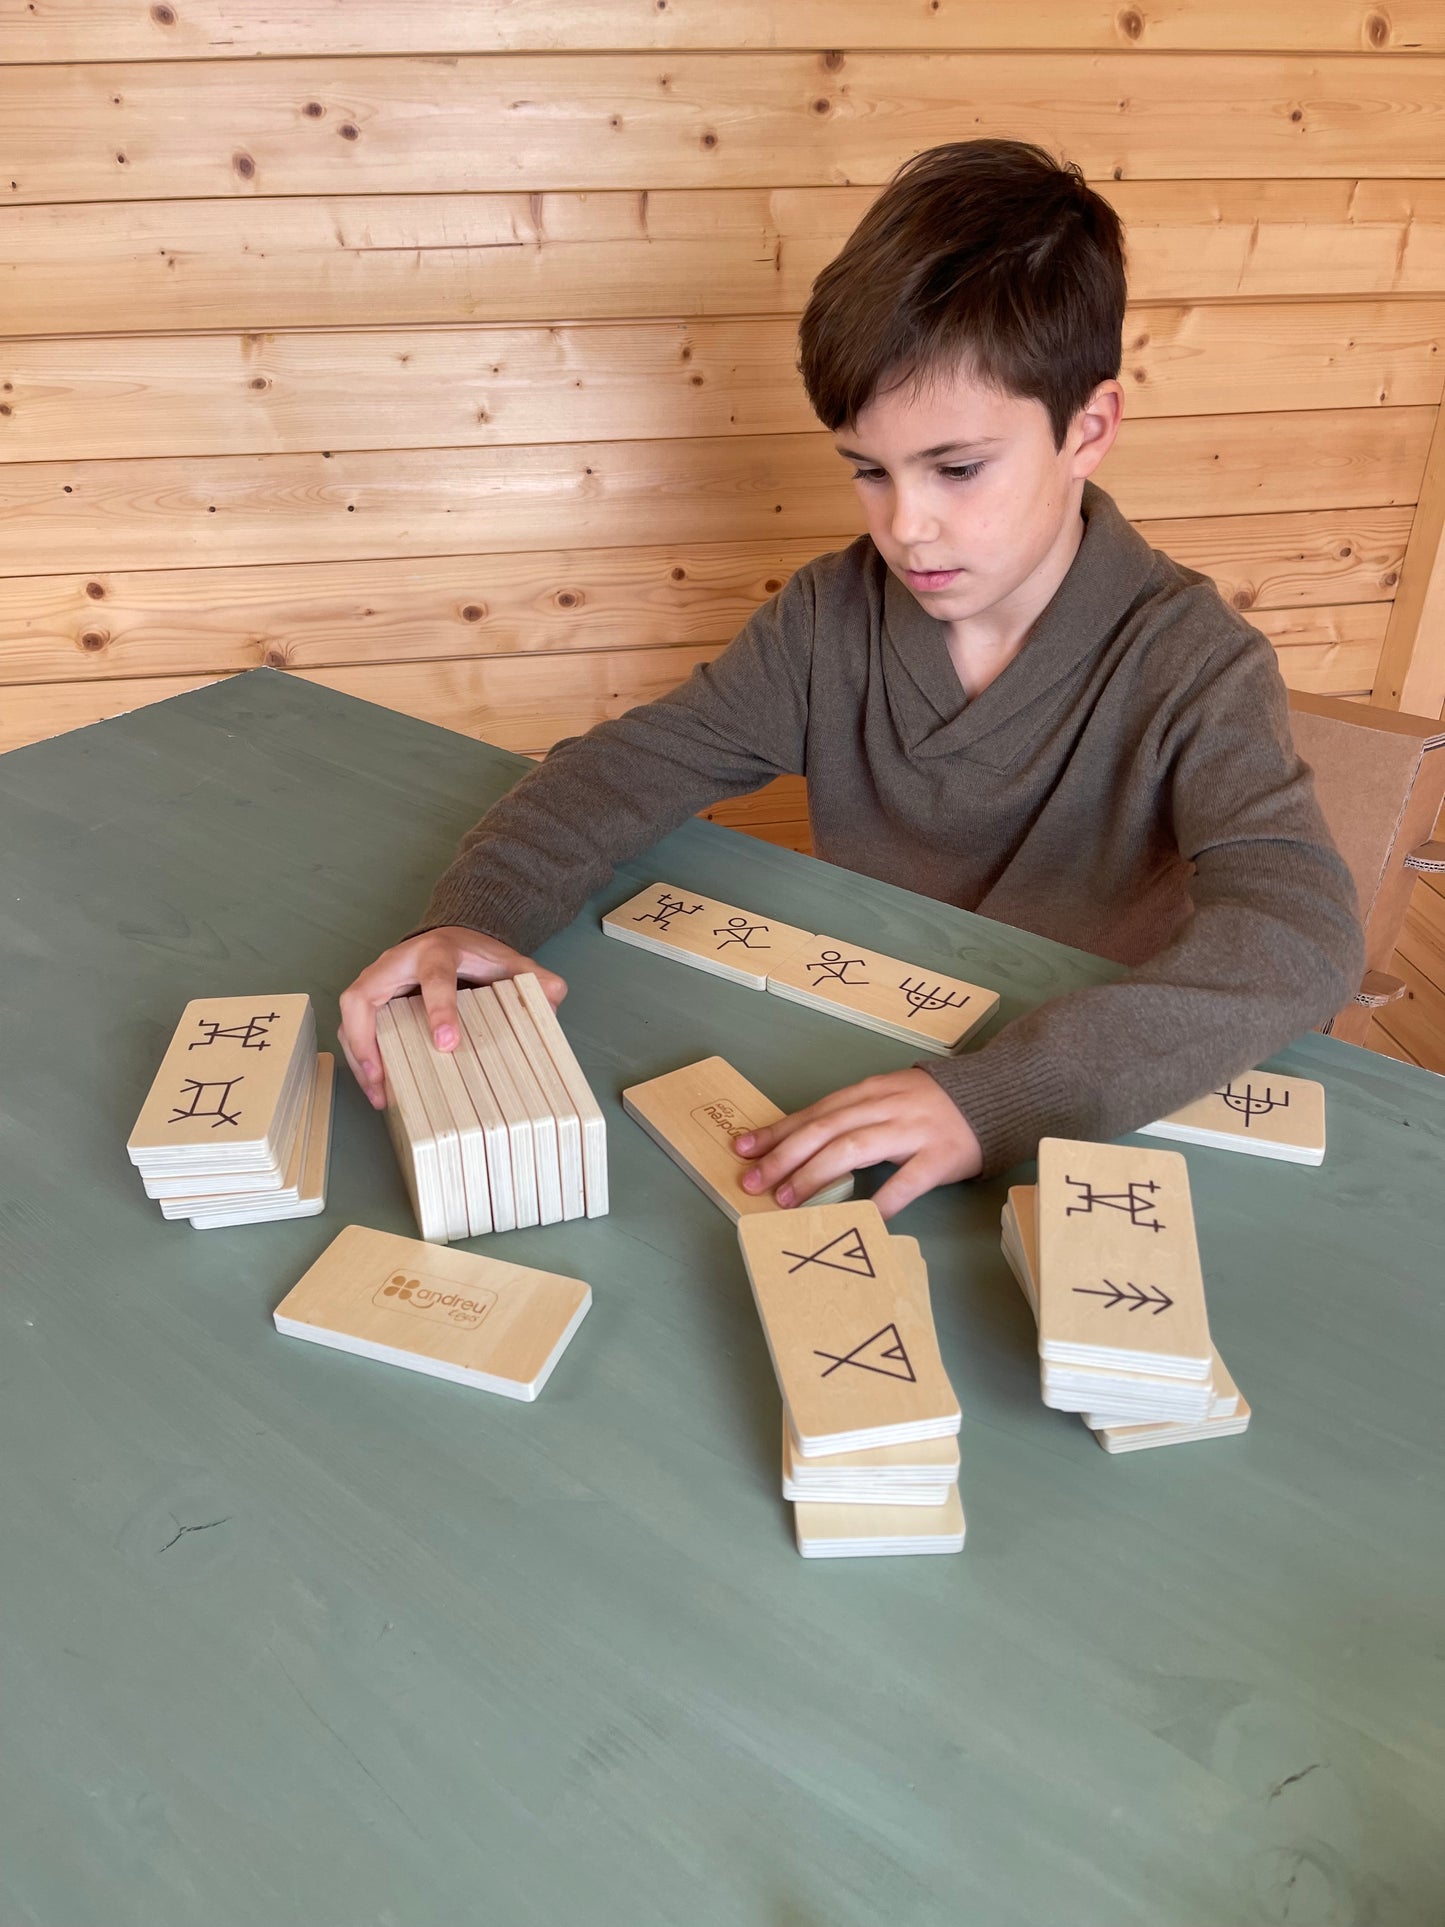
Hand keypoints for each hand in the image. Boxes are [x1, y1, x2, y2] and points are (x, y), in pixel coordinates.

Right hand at [337, 926, 566, 1109]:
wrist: (451, 940)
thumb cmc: (475, 955)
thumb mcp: (508, 961)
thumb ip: (532, 977)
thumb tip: (552, 996)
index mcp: (435, 952)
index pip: (434, 978)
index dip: (439, 1009)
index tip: (447, 1045)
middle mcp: (396, 963)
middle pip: (363, 997)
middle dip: (367, 1040)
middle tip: (383, 1080)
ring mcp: (377, 980)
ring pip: (351, 1017)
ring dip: (359, 1057)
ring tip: (379, 1096)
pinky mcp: (368, 999)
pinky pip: (353, 1028)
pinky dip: (360, 1059)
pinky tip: (379, 1090)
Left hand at [733, 1068, 982, 1219]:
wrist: (995, 1094)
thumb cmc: (932, 1104)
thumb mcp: (886, 1098)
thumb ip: (852, 1117)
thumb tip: (800, 1145)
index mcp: (868, 1092)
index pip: (814, 1112)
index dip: (777, 1131)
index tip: (743, 1149)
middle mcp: (884, 1106)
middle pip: (824, 1129)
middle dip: (784, 1156)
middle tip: (754, 1183)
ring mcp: (912, 1130)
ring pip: (853, 1149)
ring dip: (815, 1175)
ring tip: (788, 1200)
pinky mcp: (939, 1156)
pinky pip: (906, 1182)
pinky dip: (880, 1201)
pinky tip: (860, 1220)